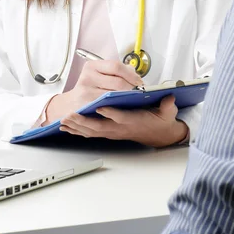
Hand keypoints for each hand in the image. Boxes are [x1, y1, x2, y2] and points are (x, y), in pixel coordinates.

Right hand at [45, 60, 142, 122]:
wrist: (69, 105)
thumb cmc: (88, 89)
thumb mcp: (98, 74)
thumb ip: (115, 72)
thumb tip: (134, 73)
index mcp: (91, 66)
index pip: (116, 66)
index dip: (131, 74)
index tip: (139, 81)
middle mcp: (87, 77)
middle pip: (117, 82)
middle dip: (132, 88)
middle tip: (140, 92)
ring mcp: (86, 93)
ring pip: (114, 96)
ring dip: (127, 98)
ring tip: (134, 99)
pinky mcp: (86, 107)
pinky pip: (107, 107)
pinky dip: (118, 107)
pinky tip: (124, 107)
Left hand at [59, 94, 188, 147]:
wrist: (160, 135)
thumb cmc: (161, 121)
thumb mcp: (168, 113)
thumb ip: (168, 106)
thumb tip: (169, 98)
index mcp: (134, 121)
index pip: (121, 117)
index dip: (110, 113)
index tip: (100, 107)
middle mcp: (121, 128)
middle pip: (100, 127)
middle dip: (83, 122)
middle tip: (70, 116)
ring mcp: (114, 132)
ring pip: (93, 132)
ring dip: (77, 127)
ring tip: (64, 121)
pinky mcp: (109, 133)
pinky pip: (91, 134)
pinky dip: (77, 131)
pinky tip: (67, 128)